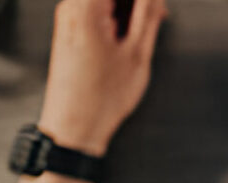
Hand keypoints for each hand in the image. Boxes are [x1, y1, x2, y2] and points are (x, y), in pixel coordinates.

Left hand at [37, 0, 167, 156]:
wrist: (75, 125)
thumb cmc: (101, 97)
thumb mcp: (137, 53)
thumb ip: (147, 15)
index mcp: (87, 7)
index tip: (157, 7)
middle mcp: (72, 8)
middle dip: (137, 3)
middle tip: (158, 18)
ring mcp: (69, 19)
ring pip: (106, 3)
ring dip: (130, 10)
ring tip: (144, 33)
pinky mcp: (71, 31)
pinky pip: (98, 12)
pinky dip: (118, 20)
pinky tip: (129, 39)